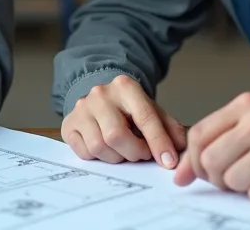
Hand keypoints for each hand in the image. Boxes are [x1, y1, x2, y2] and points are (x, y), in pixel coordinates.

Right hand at [61, 75, 187, 168]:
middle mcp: (100, 94)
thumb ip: (169, 127)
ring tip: (124, 150)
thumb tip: (180, 148)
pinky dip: (99, 157)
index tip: (168, 162)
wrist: (101, 99)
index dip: (159, 143)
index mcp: (125, 86)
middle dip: (134, 152)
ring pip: (99, 146)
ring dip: (117, 157)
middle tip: (142, 154)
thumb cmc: (130, 109)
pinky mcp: (69, 124)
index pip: (145, 117)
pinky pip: (84, 152)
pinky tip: (106, 148)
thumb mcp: (153, 111)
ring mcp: (81, 108)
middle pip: (117, 135)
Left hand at [174, 92, 249, 203]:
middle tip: (233, 176)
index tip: (203, 171)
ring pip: (232, 181)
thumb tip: (178, 175)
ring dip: (241, 186)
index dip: (193, 160)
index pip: (197, 136)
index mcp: (246, 106)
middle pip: (210, 162)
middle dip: (217, 177)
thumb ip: (214, 143)